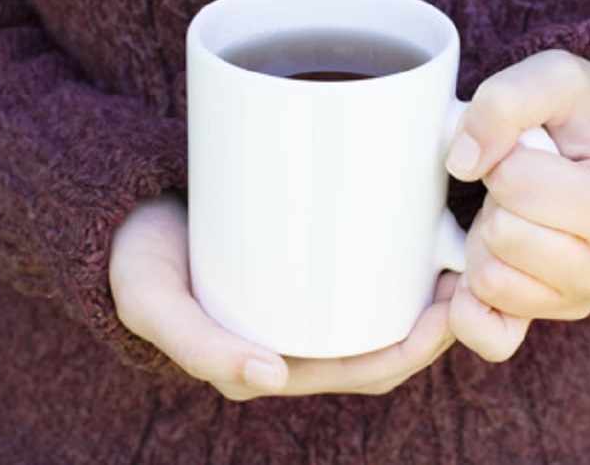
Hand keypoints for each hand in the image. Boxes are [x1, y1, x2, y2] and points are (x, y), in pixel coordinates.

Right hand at [109, 193, 457, 400]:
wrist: (120, 210)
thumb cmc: (139, 263)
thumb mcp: (154, 303)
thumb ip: (198, 344)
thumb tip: (271, 378)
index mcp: (276, 360)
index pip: (365, 368)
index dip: (413, 350)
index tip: (448, 313)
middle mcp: (299, 334)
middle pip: (386, 336)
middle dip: (436, 317)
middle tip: (469, 272)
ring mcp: (305, 294)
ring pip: (382, 300)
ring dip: (428, 285)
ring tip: (461, 243)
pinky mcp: (305, 253)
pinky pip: (364, 264)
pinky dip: (400, 252)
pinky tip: (428, 217)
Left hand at [444, 50, 589, 361]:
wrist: (585, 151)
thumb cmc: (573, 115)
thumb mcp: (554, 76)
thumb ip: (508, 99)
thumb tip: (465, 160)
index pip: (519, 184)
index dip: (506, 156)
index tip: (531, 150)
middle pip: (502, 235)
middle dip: (494, 201)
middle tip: (517, 185)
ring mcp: (576, 303)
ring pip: (488, 280)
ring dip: (481, 240)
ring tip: (513, 214)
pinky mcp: (536, 325)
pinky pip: (485, 335)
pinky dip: (464, 301)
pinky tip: (474, 263)